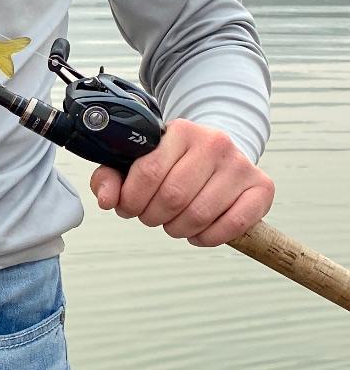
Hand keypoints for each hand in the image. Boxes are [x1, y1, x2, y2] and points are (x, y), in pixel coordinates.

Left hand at [90, 118, 274, 246]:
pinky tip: (198, 232)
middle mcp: (214, 142)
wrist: (217, 152)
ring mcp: (240, 164)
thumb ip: (111, 177)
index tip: (129, 206)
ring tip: (173, 223)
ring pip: (199, 214)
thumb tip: (107, 200)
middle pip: (173, 197)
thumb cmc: (172, 162)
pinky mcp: (262, 187)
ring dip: (178, 229)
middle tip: (151, 216)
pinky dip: (207, 238)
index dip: (131, 200)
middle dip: (152, 217)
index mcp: (180, 130)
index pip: (148, 173)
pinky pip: (232, 226)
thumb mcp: (136, 160)